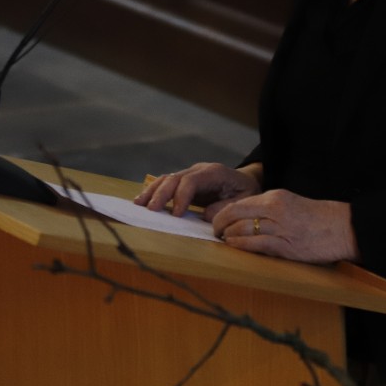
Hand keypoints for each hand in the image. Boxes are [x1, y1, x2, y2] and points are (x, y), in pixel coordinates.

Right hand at [134, 162, 260, 216]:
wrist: (246, 181)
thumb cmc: (246, 191)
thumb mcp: (244, 200)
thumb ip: (226, 207)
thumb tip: (205, 214)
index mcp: (214, 173)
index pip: (191, 181)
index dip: (181, 196)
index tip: (177, 214)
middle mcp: (199, 170)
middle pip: (175, 178)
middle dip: (161, 194)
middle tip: (151, 210)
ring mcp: (190, 174)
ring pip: (167, 178)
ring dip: (152, 191)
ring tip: (139, 204)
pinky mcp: (184, 182)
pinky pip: (166, 184)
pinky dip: (154, 191)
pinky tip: (142, 201)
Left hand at [210, 189, 358, 264]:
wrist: (344, 228)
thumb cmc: (319, 219)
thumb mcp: (291, 205)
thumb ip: (269, 210)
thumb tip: (246, 219)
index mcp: (276, 197)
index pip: (239, 203)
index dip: (222, 213)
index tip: (215, 220)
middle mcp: (275, 209)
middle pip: (235, 214)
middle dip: (219, 224)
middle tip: (215, 231)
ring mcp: (280, 227)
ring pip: (241, 229)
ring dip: (228, 237)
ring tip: (224, 241)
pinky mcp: (285, 246)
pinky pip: (254, 244)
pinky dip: (239, 246)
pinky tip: (233, 247)